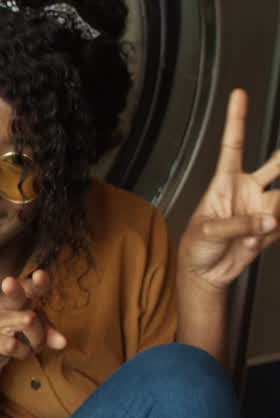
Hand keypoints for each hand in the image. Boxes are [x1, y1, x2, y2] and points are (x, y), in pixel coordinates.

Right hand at [0, 269, 65, 377]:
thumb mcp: (35, 331)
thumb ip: (49, 332)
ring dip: (37, 339)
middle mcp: (2, 305)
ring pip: (26, 322)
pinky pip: (10, 345)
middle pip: (14, 296)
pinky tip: (20, 352)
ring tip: (31, 345)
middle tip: (8, 282)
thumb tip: (62, 343)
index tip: (40, 275)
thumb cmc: (13, 333)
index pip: (28, 287)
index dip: (37, 283)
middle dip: (13, 290)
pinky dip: (23, 351)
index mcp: (18, 298)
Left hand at [180, 89, 279, 289]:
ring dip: (271, 217)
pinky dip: (272, 234)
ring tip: (254, 233)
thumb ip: (239, 223)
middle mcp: (248, 188)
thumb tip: (270, 219)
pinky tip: (256, 242)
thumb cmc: (197, 246)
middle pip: (278, 164)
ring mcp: (264, 205)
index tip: (238, 94)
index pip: (233, 145)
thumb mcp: (206, 231)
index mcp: (224, 181)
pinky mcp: (275, 225)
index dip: (236, 119)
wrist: (206, 272)